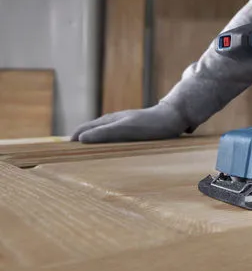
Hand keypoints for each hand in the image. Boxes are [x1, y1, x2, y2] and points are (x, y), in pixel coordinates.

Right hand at [70, 102, 190, 142]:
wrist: (174, 116)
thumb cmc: (151, 124)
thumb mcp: (126, 128)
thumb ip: (105, 133)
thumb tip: (80, 139)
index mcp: (109, 120)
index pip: (84, 129)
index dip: (73, 138)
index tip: (59, 151)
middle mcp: (114, 121)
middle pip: (91, 130)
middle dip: (78, 139)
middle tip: (66, 154)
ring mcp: (123, 124)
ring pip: (101, 133)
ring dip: (91, 141)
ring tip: (82, 153)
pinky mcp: (133, 130)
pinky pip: (113, 137)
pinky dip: (104, 143)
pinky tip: (109, 150)